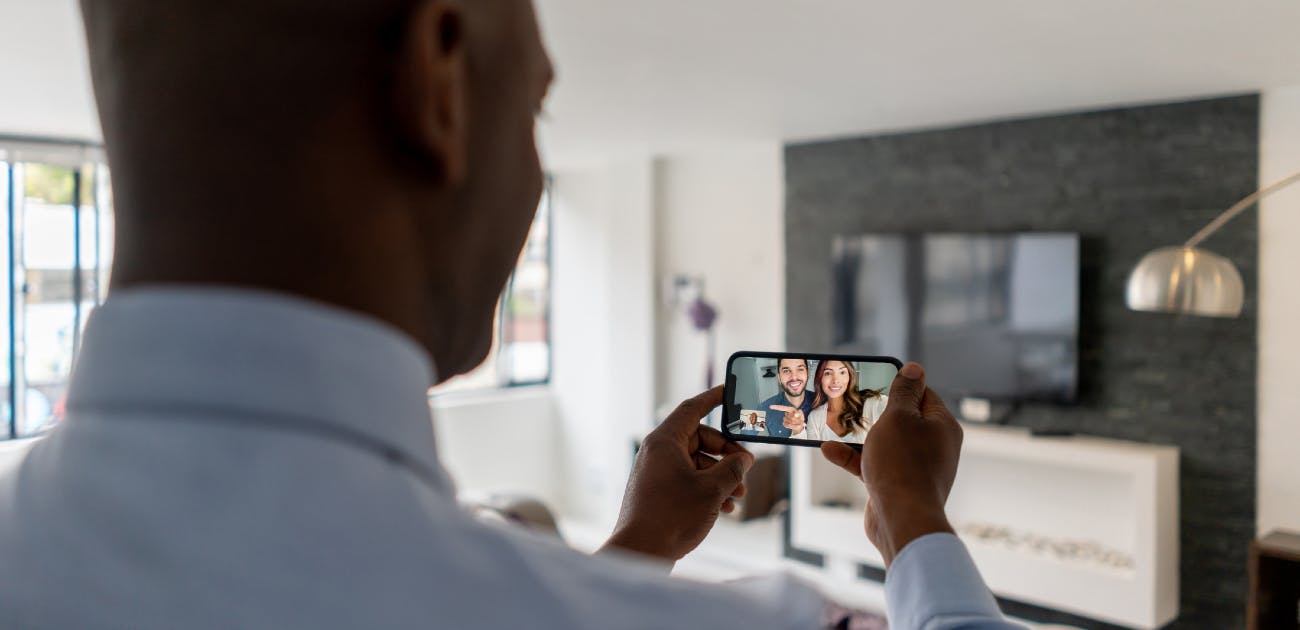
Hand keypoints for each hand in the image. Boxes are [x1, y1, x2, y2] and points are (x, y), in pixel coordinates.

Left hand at [603, 387, 754, 562]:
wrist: (640, 553)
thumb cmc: (671, 517)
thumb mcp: (712, 489)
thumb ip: (733, 469)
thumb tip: (743, 460)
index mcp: (664, 441)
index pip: (692, 409)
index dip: (713, 398)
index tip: (728, 391)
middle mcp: (657, 453)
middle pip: (699, 439)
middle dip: (726, 453)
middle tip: (746, 467)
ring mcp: (656, 473)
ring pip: (696, 463)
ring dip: (720, 476)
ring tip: (739, 495)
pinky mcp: (657, 492)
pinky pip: (687, 480)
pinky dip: (707, 489)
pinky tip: (725, 508)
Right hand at [771, 405, 805, 433]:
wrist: (799, 425)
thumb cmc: (800, 417)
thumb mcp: (801, 414)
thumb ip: (799, 413)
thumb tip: (795, 414)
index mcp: (790, 409)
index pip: (782, 408)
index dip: (776, 407)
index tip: (770, 406)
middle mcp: (786, 413)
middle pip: (790, 417)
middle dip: (797, 419)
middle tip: (801, 420)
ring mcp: (785, 419)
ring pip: (790, 421)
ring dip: (796, 423)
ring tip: (799, 423)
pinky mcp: (785, 424)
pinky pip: (788, 425)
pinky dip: (794, 426)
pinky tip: (797, 426)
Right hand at [819, 363, 960, 566]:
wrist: (902, 520)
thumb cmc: (902, 465)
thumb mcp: (899, 417)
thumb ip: (903, 391)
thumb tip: (915, 368)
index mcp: (942, 426)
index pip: (922, 394)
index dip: (899, 385)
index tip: (874, 380)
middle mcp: (933, 446)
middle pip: (902, 419)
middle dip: (874, 412)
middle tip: (851, 402)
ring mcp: (915, 467)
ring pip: (885, 443)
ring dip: (859, 435)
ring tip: (834, 425)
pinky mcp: (897, 485)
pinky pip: (874, 464)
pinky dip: (854, 457)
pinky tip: (829, 450)